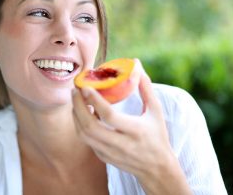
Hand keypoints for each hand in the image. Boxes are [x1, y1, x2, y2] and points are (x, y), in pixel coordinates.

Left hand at [72, 61, 191, 194]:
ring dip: (76, 116)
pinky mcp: (104, 157)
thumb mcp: (156, 111)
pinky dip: (81, 125)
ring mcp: (111, 153)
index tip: (85, 86)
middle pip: (90, 127)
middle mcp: (121, 144)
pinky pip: (87, 140)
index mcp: (135, 131)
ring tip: (76, 99)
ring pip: (84, 135)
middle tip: (75, 90)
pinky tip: (83, 113)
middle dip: (78, 106)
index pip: (109, 116)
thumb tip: (137, 65)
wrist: (157, 168)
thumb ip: (145, 88)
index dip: (95, 100)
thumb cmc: (157, 136)